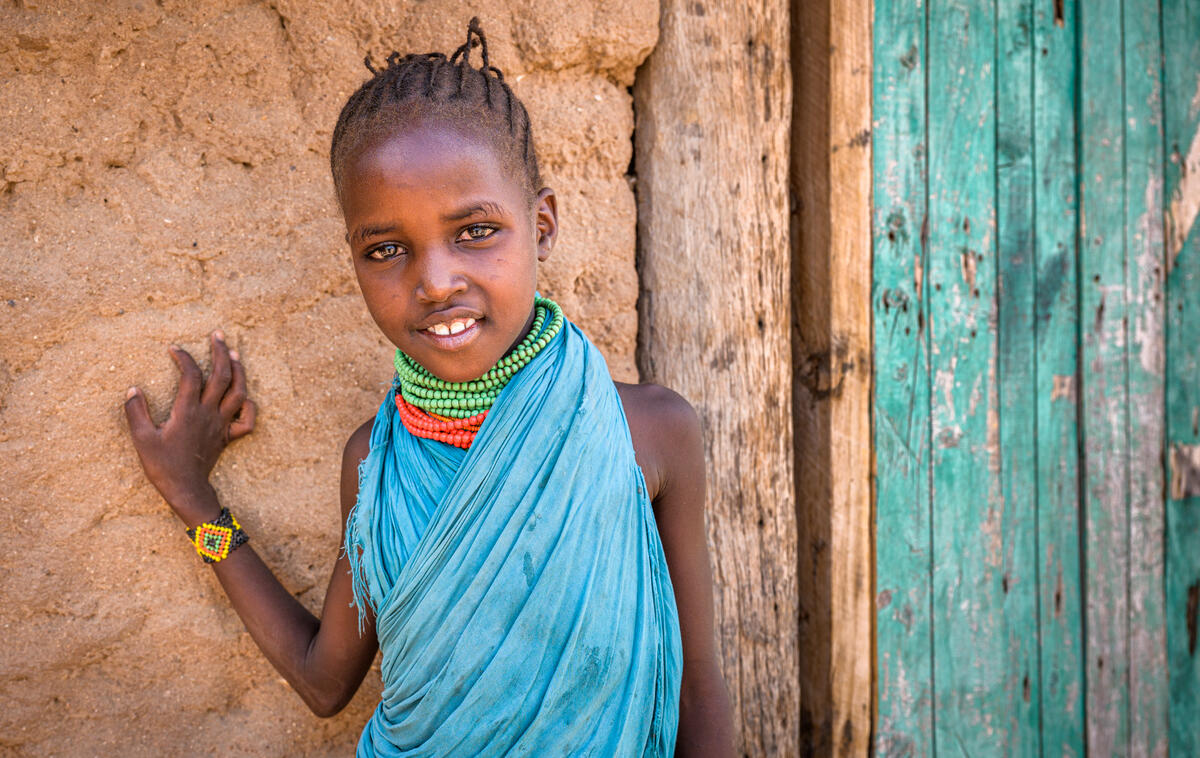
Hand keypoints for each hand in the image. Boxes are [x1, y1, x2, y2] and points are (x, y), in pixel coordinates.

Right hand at [124, 331, 255, 522]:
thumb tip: (132, 389)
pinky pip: (247, 420)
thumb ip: (135, 412)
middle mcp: (209, 413)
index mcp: (188, 411)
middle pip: (222, 376)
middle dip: (221, 352)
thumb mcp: (141, 439)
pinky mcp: (228, 437)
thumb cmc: (162, 465)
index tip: (174, 349)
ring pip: (239, 392)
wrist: (186, 489)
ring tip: (234, 353)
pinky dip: (249, 406)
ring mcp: (222, 424)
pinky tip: (244, 396)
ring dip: (239, 371)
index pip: (191, 375)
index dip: (184, 358)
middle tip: (217, 334)